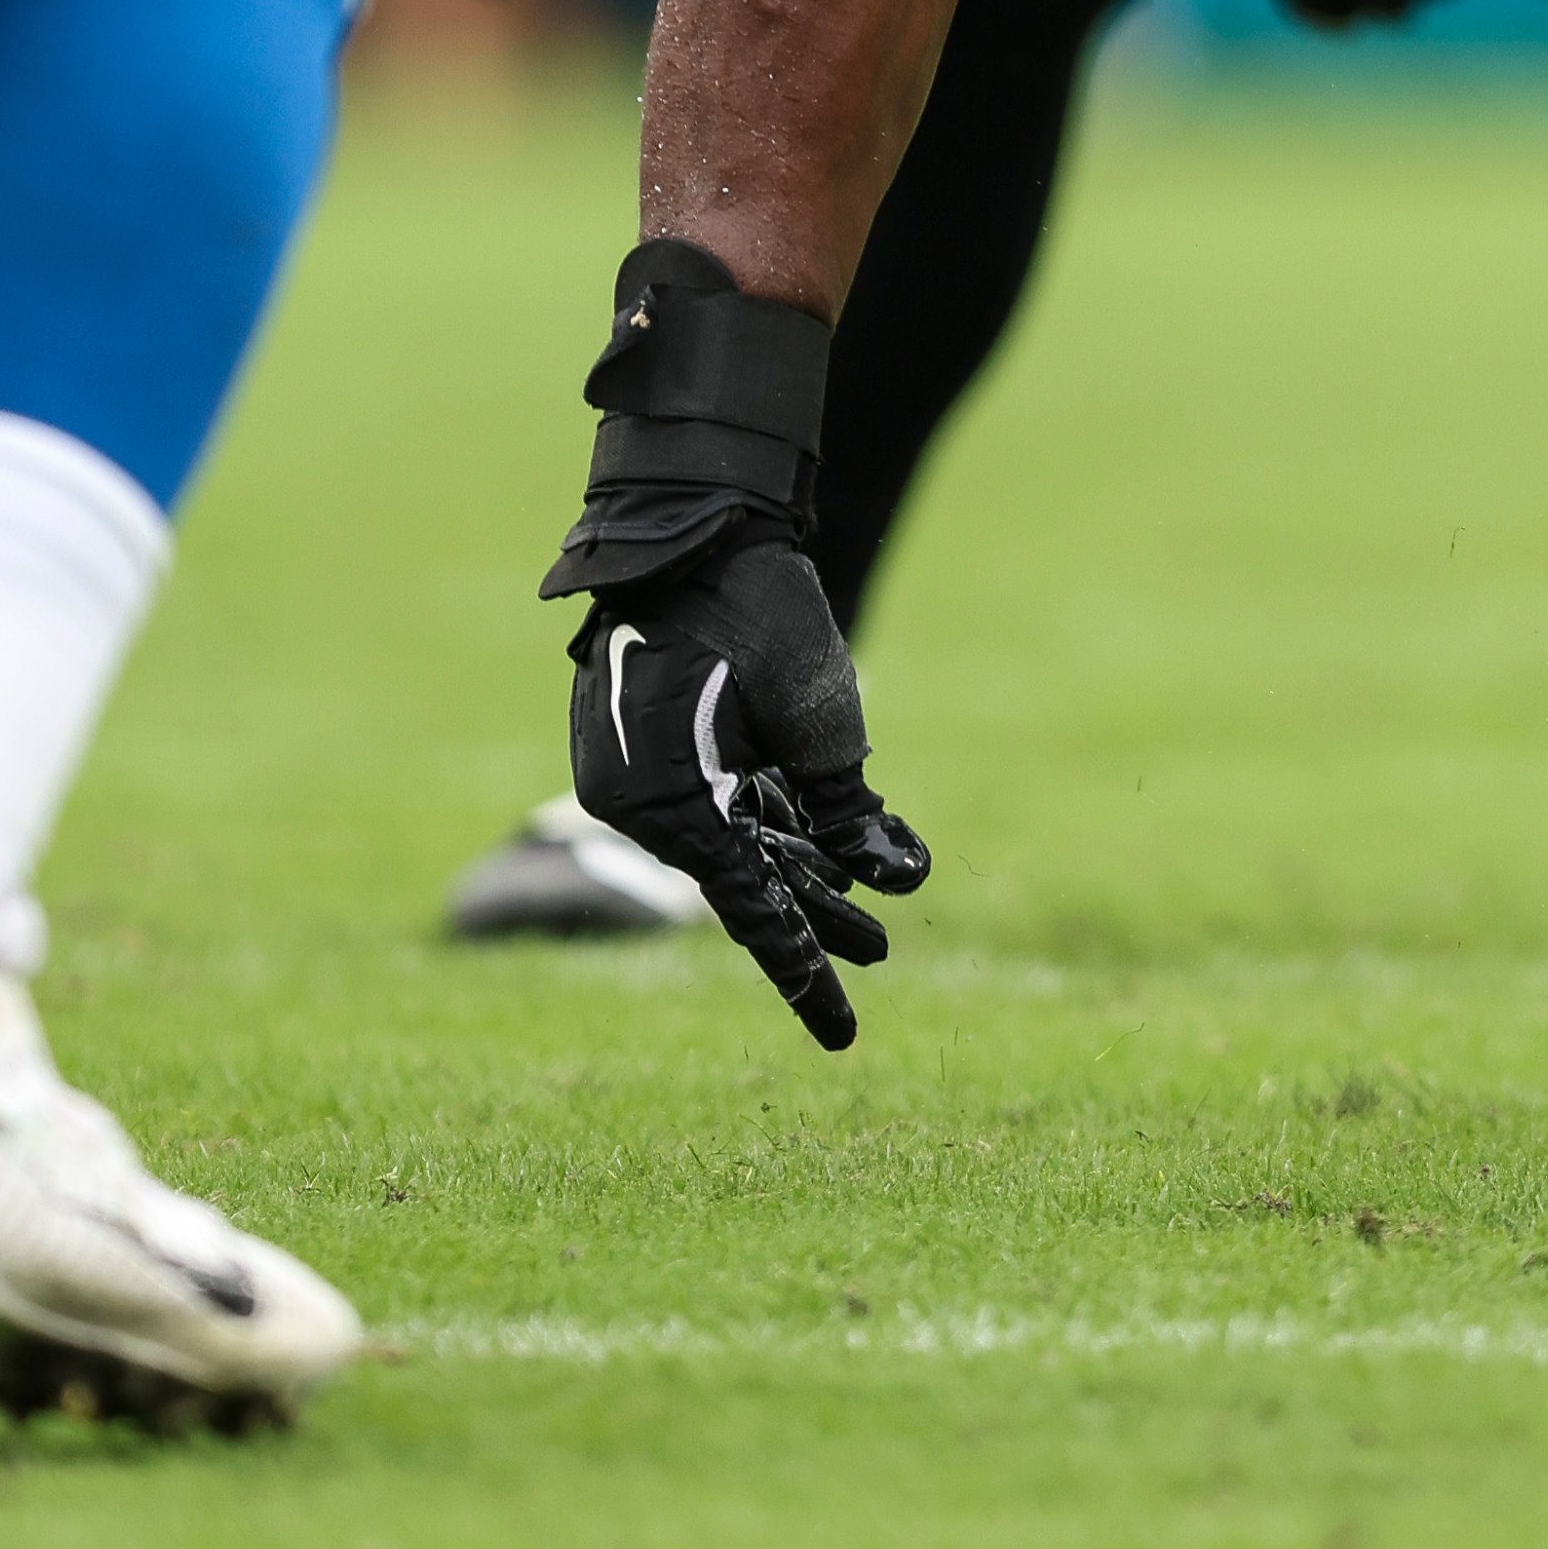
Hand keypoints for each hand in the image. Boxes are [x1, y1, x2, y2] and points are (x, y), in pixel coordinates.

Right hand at [563, 538, 929, 1052]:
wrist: (699, 518)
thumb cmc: (756, 612)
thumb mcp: (818, 715)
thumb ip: (847, 806)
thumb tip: (901, 878)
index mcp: (666, 805)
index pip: (748, 909)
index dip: (803, 968)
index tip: (842, 1030)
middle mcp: (646, 800)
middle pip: (748, 880)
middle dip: (817, 921)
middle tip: (881, 961)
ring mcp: (653, 770)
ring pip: (743, 841)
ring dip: (806, 874)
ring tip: (872, 928)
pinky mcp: (671, 740)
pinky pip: (731, 801)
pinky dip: (782, 824)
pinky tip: (837, 856)